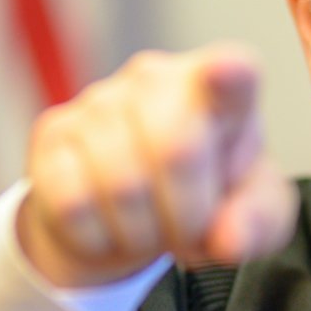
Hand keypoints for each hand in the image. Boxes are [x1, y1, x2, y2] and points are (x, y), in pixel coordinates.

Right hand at [17, 44, 299, 288]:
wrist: (127, 214)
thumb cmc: (203, 199)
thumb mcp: (250, 215)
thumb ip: (258, 224)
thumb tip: (229, 239)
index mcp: (220, 89)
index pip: (232, 73)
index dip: (229, 74)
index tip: (227, 71)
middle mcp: (156, 79)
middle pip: (176, 150)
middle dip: (187, 215)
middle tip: (188, 230)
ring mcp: (98, 100)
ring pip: (122, 185)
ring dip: (142, 233)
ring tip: (149, 227)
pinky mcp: (52, 132)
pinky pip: (74, 202)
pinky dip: (98, 237)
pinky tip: (107, 224)